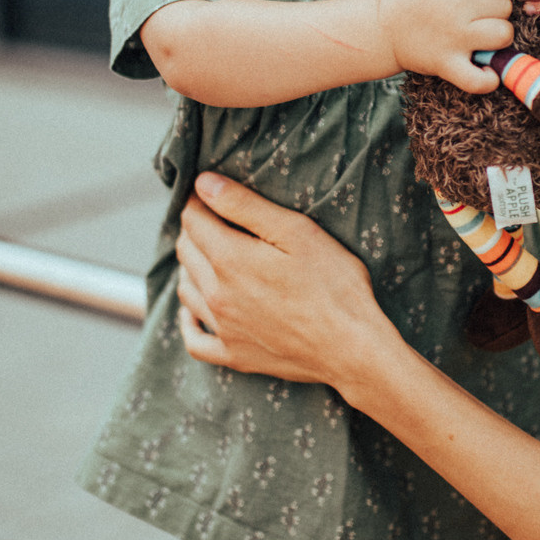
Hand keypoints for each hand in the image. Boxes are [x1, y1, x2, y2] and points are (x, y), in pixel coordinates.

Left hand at [176, 174, 388, 382]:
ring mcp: (224, 328)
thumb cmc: (334, 285)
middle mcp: (217, 295)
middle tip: (214, 219)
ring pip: (186, 291)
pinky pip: (195, 341)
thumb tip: (203, 184)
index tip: (211, 193)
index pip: (193, 220)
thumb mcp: (296, 231)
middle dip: (195, 230)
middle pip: (187, 252)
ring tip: (208, 256)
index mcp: (230, 259)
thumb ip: (245, 205)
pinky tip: (193, 313)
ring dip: (191, 268)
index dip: (200, 201)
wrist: (352, 348)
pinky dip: (188, 323)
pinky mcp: (234, 356)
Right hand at [378, 0, 512, 91]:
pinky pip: (479, 78)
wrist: (382, 31)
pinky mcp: (446, 64)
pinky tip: (485, 72)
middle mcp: (455, 5)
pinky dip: (487, 80)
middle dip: (496, 12)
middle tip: (479, 18)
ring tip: (483, 39)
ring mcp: (453, 37)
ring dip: (497, 39)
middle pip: (505, 6)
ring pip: (503, 34)